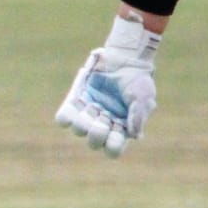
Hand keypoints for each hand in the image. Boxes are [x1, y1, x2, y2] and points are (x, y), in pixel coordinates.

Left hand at [56, 14, 159, 157]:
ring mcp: (89, 113)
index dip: (113, 145)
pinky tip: (78, 105)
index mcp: (121, 128)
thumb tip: (134, 136)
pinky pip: (64, 118)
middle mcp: (104, 124)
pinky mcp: (77, 100)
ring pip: (79, 130)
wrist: (124, 57)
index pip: (113, 149)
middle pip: (94, 143)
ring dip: (84, 122)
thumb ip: (139, 116)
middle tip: (103, 118)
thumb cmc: (137, 78)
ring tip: (92, 107)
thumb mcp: (143, 97)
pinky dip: (66, 117)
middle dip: (97, 133)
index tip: (117, 129)